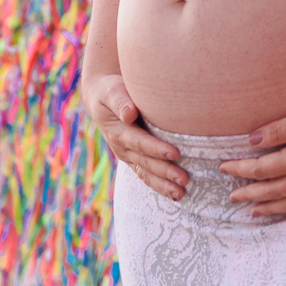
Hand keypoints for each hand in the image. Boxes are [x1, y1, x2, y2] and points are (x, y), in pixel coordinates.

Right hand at [83, 73, 188, 200]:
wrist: (100, 99)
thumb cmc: (110, 91)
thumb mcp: (112, 91)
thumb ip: (120, 101)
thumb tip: (129, 113)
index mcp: (119, 132)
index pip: (140, 143)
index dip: (157, 149)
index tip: (175, 154)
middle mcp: (122, 148)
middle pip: (146, 162)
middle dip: (165, 172)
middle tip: (185, 179)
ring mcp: (127, 155)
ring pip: (146, 173)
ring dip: (163, 185)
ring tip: (181, 194)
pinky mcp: (133, 158)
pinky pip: (145, 174)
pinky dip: (159, 185)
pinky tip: (174, 192)